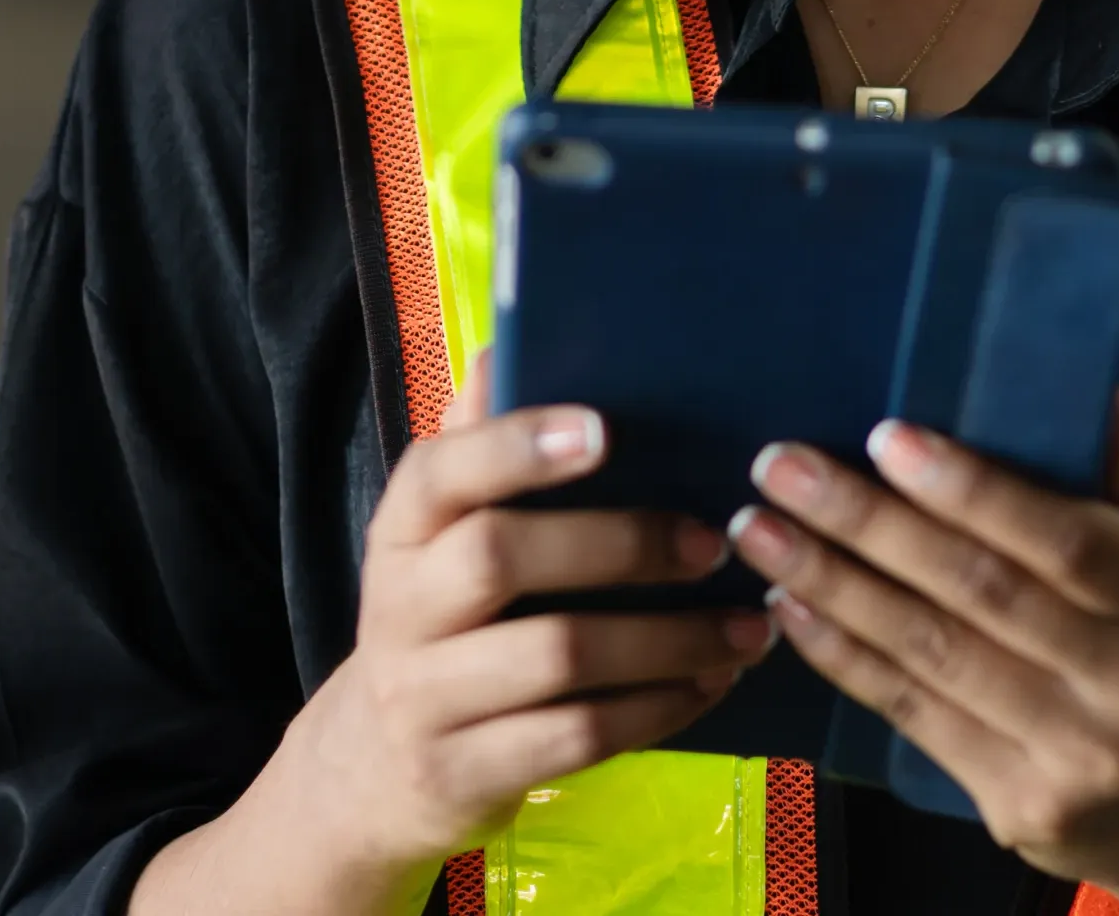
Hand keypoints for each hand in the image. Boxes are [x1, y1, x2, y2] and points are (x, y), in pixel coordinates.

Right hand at [133, 381, 768, 915]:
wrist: (371, 769)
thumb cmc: (436, 623)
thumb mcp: (436, 540)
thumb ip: (473, 447)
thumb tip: (504, 345)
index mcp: (400, 532)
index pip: (442, 472)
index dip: (517, 445)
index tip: (606, 428)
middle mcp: (401, 607)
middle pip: (502, 558)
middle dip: (619, 545)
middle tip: (713, 541)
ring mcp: (427, 698)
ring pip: (555, 658)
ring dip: (666, 640)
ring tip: (747, 626)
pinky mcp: (465, 773)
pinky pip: (576, 739)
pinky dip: (656, 710)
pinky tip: (710, 685)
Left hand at [726, 394, 1118, 915]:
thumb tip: (1099, 394)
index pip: (1067, 541)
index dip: (972, 490)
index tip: (884, 438)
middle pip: (979, 592)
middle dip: (867, 523)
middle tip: (781, 466)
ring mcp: (1074, 756)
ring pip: (930, 653)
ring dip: (831, 584)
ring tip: (757, 528)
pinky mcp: (1019, 806)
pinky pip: (912, 714)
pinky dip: (842, 656)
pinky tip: (788, 608)